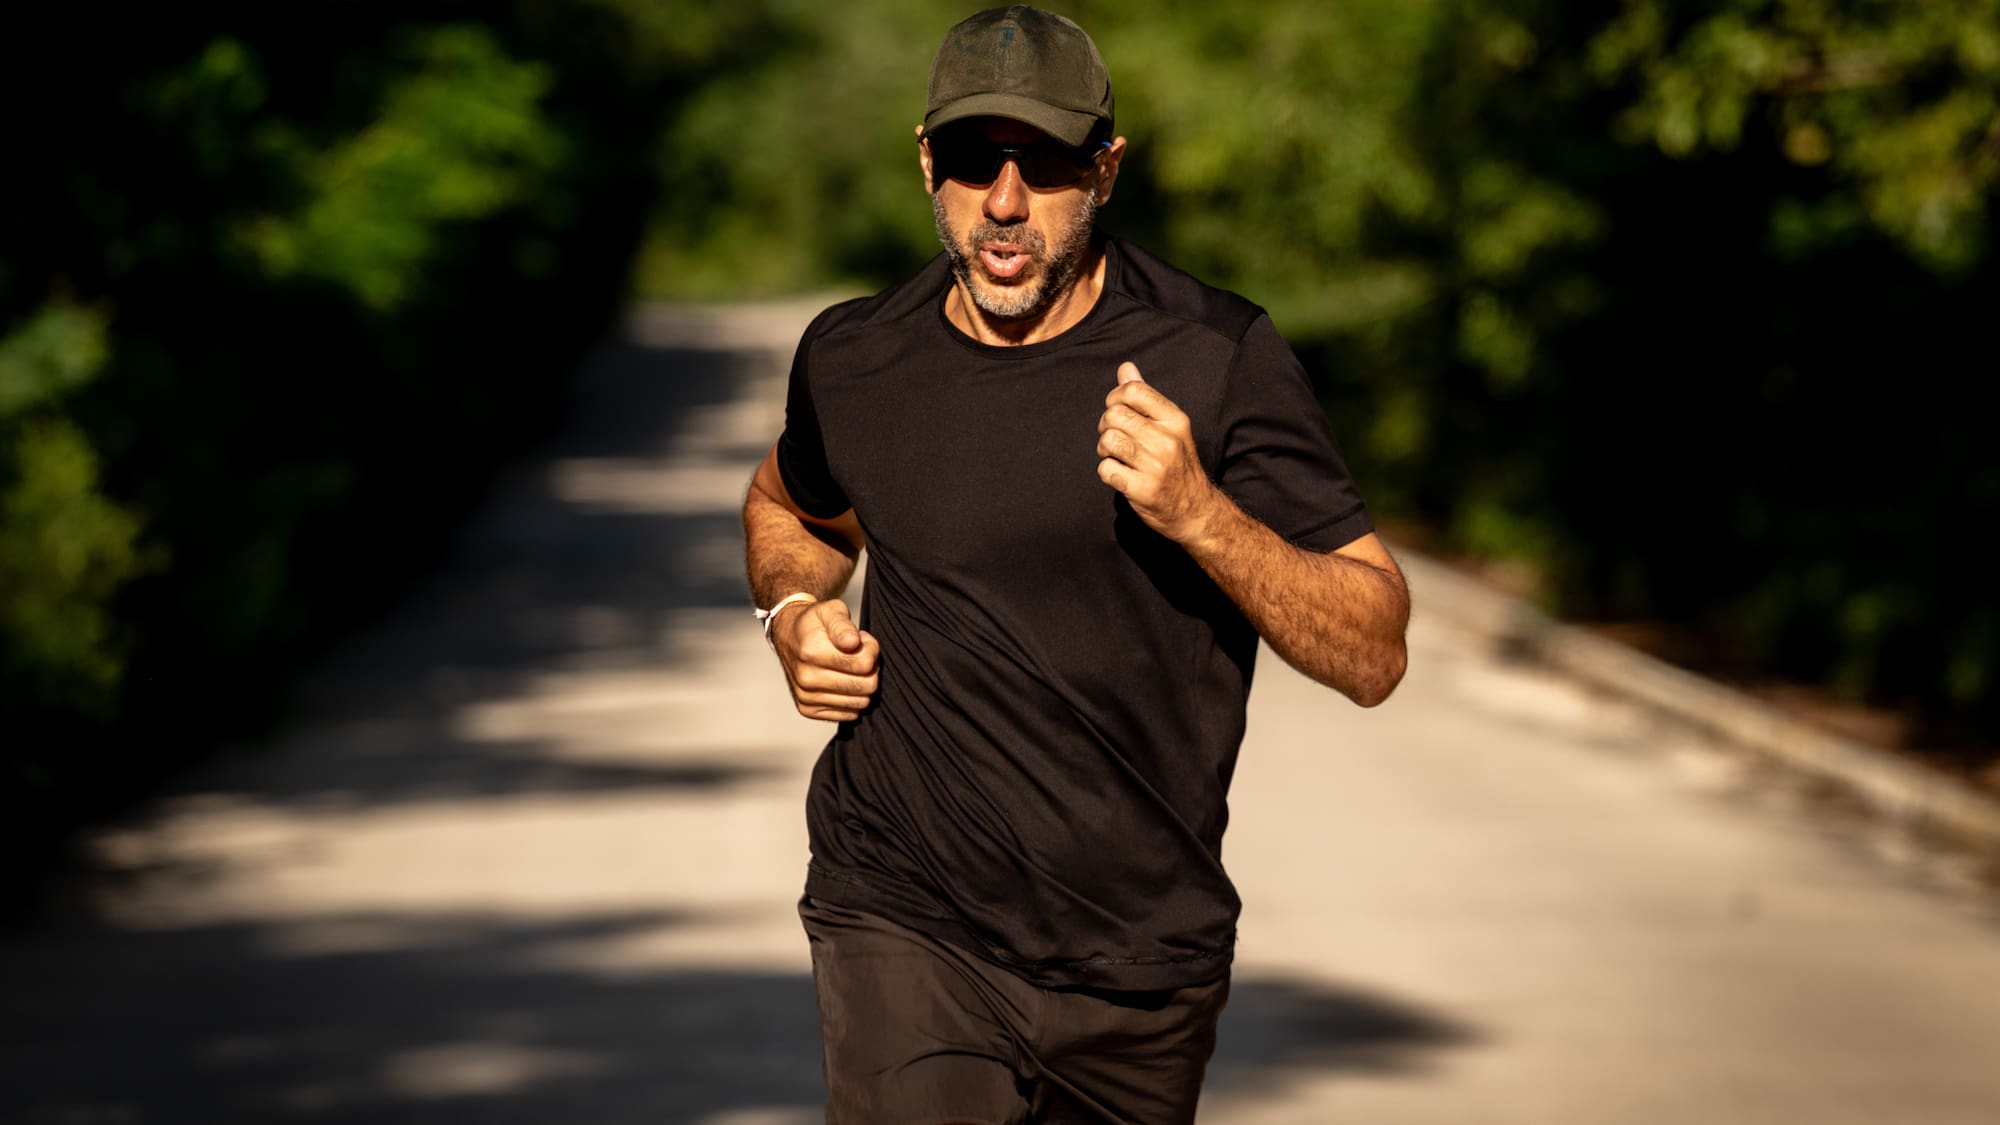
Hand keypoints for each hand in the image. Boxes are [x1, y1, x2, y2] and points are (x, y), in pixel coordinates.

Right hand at [771, 598, 879, 721]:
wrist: (788, 635)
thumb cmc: (814, 622)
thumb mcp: (830, 610)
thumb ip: (843, 625)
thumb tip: (852, 643)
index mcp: (811, 652)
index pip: (864, 664)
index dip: (871, 650)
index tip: (862, 641)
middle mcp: (806, 678)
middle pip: (865, 686)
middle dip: (870, 669)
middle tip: (859, 655)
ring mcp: (805, 696)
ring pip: (860, 703)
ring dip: (861, 684)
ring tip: (850, 667)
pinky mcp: (807, 709)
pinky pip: (848, 714)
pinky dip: (851, 699)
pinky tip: (842, 681)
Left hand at [1096, 362, 1217, 541]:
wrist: (1197, 511)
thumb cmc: (1179, 465)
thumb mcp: (1170, 427)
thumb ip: (1146, 397)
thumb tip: (1126, 368)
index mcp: (1175, 420)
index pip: (1134, 391)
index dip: (1115, 397)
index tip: (1118, 410)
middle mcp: (1166, 440)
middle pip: (1114, 415)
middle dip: (1106, 425)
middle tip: (1115, 437)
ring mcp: (1154, 466)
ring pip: (1107, 440)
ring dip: (1105, 448)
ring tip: (1117, 455)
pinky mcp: (1142, 489)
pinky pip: (1106, 469)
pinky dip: (1107, 471)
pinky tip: (1120, 474)